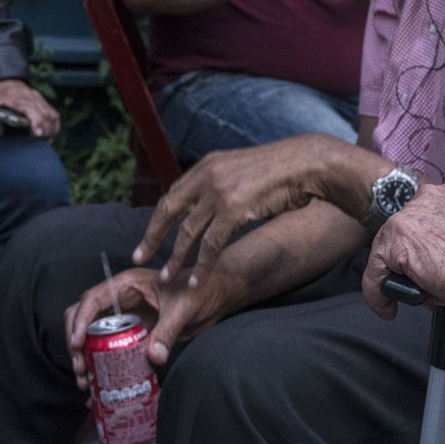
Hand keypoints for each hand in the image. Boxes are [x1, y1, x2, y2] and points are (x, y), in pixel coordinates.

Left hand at [0, 78, 58, 137]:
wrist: (2, 79)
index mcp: (15, 97)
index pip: (31, 109)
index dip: (37, 122)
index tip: (37, 134)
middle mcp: (30, 96)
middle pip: (45, 114)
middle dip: (45, 131)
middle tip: (38, 143)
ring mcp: (38, 98)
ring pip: (52, 115)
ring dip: (51, 130)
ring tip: (44, 141)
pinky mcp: (42, 101)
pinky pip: (54, 115)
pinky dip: (54, 127)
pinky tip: (48, 135)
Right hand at [64, 267, 231, 383]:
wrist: (218, 295)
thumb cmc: (201, 289)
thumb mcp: (183, 307)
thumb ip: (168, 330)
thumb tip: (153, 356)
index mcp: (128, 284)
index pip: (93, 298)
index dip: (80, 319)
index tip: (77, 342)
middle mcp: (122, 300)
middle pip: (85, 318)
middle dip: (76, 341)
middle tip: (80, 367)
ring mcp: (127, 318)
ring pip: (94, 336)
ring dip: (85, 357)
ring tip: (85, 380)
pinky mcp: (134, 335)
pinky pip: (113, 349)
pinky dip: (103, 365)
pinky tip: (99, 383)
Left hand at [135, 133, 377, 282]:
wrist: (305, 164)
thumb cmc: (279, 170)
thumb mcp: (239, 169)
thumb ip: (219, 183)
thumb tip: (205, 203)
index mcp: (206, 165)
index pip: (173, 194)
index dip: (159, 218)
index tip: (149, 235)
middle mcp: (207, 176)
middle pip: (169, 210)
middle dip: (152, 236)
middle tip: (139, 256)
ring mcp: (219, 192)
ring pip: (188, 232)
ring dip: (176, 257)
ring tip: (167, 276)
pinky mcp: (234, 209)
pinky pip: (211, 244)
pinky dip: (202, 265)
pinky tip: (196, 279)